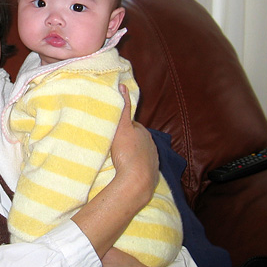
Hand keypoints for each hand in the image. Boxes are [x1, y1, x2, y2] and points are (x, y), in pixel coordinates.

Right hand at [110, 84, 158, 203]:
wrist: (136, 181)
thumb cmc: (127, 152)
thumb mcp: (121, 127)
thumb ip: (123, 107)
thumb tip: (123, 86)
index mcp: (144, 132)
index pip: (133, 126)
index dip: (123, 128)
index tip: (113, 132)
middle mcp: (152, 144)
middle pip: (137, 140)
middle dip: (129, 141)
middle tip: (114, 146)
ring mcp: (153, 160)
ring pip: (141, 153)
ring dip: (132, 155)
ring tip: (119, 160)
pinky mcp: (152, 174)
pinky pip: (142, 167)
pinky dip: (136, 167)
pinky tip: (127, 171)